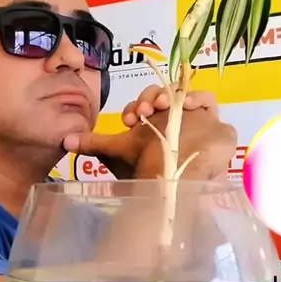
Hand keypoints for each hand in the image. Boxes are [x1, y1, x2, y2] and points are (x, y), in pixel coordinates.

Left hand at [63, 85, 236, 180]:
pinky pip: (209, 101)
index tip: (130, 119)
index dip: (136, 105)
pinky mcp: (216, 127)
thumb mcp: (117, 154)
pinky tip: (185, 105)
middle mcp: (175, 121)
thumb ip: (94, 143)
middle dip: (151, 96)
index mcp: (154, 125)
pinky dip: (197, 97)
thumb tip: (64, 140)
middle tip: (144, 111)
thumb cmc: (147, 172)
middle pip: (166, 94)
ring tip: (161, 106)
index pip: (146, 103)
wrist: (173, 188)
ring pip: (187, 94)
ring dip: (172, 93)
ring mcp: (197, 123)